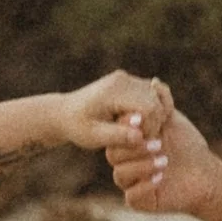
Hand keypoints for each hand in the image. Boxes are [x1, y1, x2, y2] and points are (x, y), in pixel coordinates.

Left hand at [57, 69, 171, 160]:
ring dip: (155, 116)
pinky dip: (152, 109)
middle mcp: (123, 79)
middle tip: (142, 140)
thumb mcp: (93, 136)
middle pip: (155, 101)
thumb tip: (140, 138)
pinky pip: (152, 94)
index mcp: (113, 91)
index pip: (148, 108)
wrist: (64, 112)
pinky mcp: (129, 81)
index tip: (140, 142)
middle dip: (154, 123)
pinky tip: (142, 123)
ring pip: (157, 96)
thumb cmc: (77, 127)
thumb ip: (117, 136)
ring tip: (140, 132)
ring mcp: (127, 78)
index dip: (150, 127)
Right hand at [105, 96, 221, 215]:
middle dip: (134, 148)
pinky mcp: (139, 201)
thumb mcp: (173, 122)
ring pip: (120, 175)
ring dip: (142, 166)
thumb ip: (161, 104)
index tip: (143, 122)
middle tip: (158, 143)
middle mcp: (127, 162)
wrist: (206, 174)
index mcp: (130, 142)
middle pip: (113, 154)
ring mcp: (131, 182)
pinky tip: (161, 179)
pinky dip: (145, 186)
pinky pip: (131, 196)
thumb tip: (154, 82)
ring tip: (165, 161)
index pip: (117, 134)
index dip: (127, 129)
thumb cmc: (188, 146)